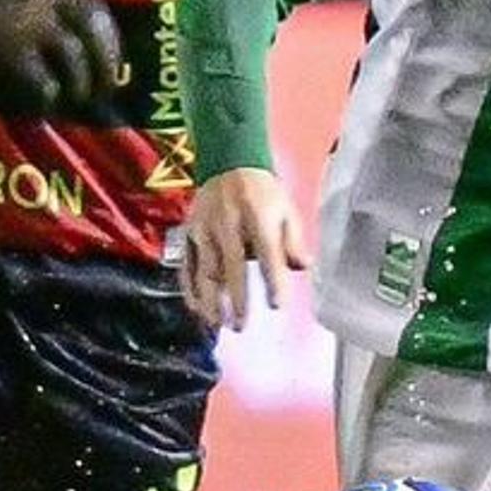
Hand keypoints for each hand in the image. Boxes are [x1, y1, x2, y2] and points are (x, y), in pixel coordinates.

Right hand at [0, 0, 122, 116]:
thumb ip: (32, 12)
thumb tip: (73, 48)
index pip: (92, 7)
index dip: (109, 40)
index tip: (112, 65)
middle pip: (92, 31)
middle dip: (104, 65)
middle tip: (101, 92)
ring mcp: (21, 23)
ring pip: (74, 59)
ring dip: (77, 86)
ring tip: (68, 102)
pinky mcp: (4, 51)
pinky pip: (44, 83)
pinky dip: (46, 100)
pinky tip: (37, 107)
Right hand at [178, 168, 306, 331]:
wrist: (229, 164)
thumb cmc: (263, 193)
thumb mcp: (286, 210)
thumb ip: (294, 241)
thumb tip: (303, 268)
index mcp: (258, 217)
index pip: (267, 253)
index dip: (272, 281)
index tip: (277, 306)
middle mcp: (228, 224)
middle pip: (231, 267)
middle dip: (236, 300)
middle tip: (241, 326)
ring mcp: (205, 230)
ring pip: (205, 271)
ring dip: (210, 301)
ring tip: (217, 325)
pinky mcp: (190, 234)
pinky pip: (187, 266)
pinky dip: (190, 290)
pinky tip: (198, 310)